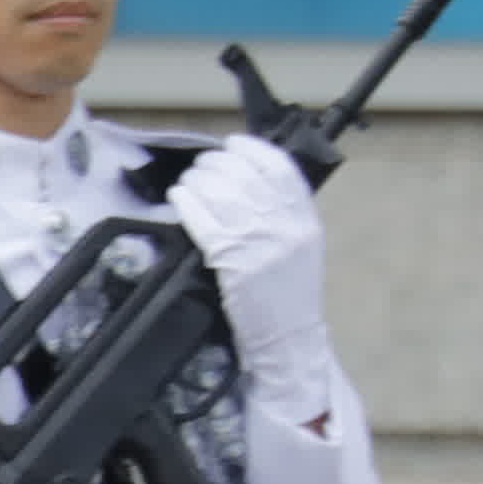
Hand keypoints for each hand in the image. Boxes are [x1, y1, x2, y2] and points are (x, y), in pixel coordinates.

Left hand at [169, 140, 334, 392]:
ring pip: (219, 190)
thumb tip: (245, 176)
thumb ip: (281, 211)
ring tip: (187, 183)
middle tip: (201, 168)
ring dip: (196, 179)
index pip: (279, 166)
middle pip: (243, 173)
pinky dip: (186, 202)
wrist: (289, 339)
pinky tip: (177, 198)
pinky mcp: (231, 259)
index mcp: (305, 218)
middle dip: (216, 164)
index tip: (232, 144)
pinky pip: (201, 218)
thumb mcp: (299, 245)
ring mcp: (258, 241)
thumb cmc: (289, 294)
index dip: (251, 148)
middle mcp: (285, 224)